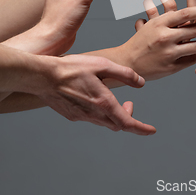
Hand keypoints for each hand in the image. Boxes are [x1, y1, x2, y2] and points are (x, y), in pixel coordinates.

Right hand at [35, 54, 155, 133]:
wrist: (44, 76)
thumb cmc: (72, 69)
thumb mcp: (103, 65)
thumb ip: (125, 74)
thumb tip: (140, 83)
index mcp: (103, 103)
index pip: (127, 123)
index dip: (141, 128)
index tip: (150, 130)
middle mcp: (93, 114)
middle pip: (117, 125)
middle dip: (128, 117)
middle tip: (130, 103)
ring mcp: (81, 116)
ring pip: (104, 123)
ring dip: (114, 115)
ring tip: (113, 99)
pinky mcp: (72, 115)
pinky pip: (91, 119)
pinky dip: (100, 113)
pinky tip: (96, 98)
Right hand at [118, 0, 195, 80]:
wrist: (127, 62)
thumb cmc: (140, 41)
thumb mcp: (152, 24)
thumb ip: (169, 17)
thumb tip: (182, 5)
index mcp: (160, 23)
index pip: (186, 13)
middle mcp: (165, 37)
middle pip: (195, 30)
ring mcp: (169, 53)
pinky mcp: (171, 67)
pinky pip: (192, 60)